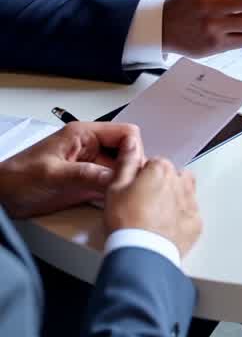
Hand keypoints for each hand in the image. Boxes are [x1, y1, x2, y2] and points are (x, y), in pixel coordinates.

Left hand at [0, 122, 143, 218]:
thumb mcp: (52, 174)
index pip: (124, 133)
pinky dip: (114, 194)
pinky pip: (108, 187)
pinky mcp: (84, 185)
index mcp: (82, 135)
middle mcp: (88, 149)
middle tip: (133, 187)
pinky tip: (116, 204)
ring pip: (118, 171)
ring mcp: (87, 168)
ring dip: (124, 183)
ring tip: (128, 197)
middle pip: (125, 153)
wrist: (1, 197)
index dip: (134, 149)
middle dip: (131, 169)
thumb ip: (84, 174)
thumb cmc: (17, 177)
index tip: (134, 169)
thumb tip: (114, 176)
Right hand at [104, 145, 200, 256]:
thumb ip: (126, 162)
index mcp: (160, 169)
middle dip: (160, 186)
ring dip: (174, 199)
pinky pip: (190, 215)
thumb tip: (131, 143)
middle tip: (143, 205)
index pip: (154, 164)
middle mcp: (179, 182)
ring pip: (184, 192)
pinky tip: (165, 229)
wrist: (141, 256)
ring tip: (155, 216)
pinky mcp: (195, 223)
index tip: (135, 190)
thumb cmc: (126, 223)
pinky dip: (181, 219)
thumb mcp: (115, 188)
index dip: (142, 178)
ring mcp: (190, 203)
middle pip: (171, 176)